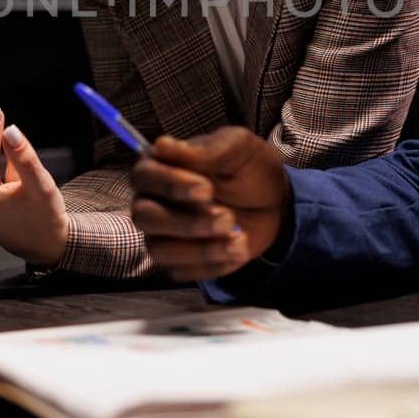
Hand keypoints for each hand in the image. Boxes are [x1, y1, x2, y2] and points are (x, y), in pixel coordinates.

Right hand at [130, 126, 291, 280]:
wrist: (273, 203)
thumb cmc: (248, 169)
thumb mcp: (238, 148)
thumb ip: (206, 149)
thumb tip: (162, 145)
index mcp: (161, 166)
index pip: (144, 175)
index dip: (170, 184)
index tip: (207, 189)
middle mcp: (152, 201)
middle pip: (144, 217)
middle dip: (186, 222)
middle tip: (228, 218)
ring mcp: (162, 235)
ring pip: (160, 250)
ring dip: (202, 248)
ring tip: (240, 238)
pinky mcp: (178, 262)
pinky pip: (182, 272)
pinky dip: (213, 264)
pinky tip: (239, 249)